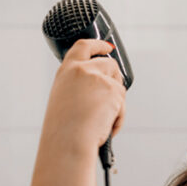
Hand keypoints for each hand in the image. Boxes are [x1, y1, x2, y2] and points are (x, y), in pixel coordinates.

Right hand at [39, 39, 126, 158]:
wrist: (69, 141)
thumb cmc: (64, 130)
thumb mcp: (64, 100)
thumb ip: (79, 88)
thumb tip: (101, 91)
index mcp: (67, 71)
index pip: (83, 46)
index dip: (98, 44)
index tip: (107, 46)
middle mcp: (82, 70)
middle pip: (109, 64)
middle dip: (115, 79)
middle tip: (112, 98)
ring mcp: (99, 78)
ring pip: (118, 84)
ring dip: (116, 101)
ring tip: (102, 121)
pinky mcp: (113, 90)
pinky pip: (122, 103)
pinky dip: (118, 117)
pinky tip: (106, 127)